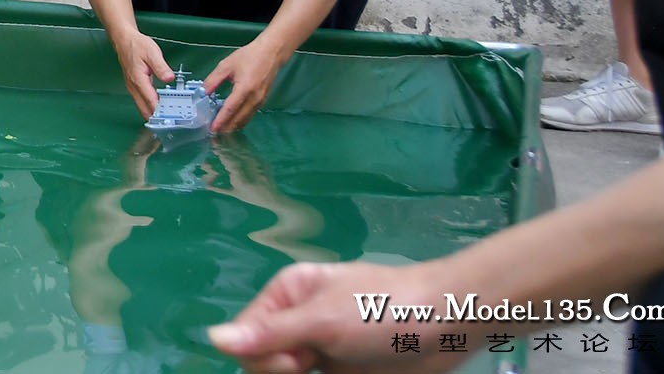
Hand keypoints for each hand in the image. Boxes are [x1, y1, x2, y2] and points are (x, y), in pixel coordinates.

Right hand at [112, 30, 174, 118]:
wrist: (124, 40)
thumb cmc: (136, 45)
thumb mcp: (152, 52)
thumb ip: (161, 67)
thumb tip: (169, 78)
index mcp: (138, 79)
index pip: (151, 101)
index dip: (160, 111)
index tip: (170, 119)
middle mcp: (134, 86)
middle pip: (145, 109)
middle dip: (157, 117)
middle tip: (171, 122)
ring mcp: (132, 87)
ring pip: (142, 107)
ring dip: (153, 113)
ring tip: (167, 118)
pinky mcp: (133, 86)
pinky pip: (141, 102)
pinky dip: (149, 107)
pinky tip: (159, 107)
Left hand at [207, 40, 285, 132]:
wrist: (271, 52)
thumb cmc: (249, 56)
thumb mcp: (226, 65)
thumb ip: (213, 80)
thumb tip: (204, 92)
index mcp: (245, 88)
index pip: (230, 109)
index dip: (221, 120)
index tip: (213, 128)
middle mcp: (254, 98)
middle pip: (239, 118)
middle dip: (227, 127)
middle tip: (214, 133)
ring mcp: (261, 100)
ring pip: (246, 119)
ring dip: (234, 126)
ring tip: (222, 130)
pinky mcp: (263, 100)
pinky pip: (251, 114)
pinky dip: (242, 120)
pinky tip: (234, 121)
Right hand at [207, 260, 462, 372]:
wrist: (453, 325)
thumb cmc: (386, 310)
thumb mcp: (324, 319)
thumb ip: (269, 333)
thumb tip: (210, 338)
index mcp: (287, 297)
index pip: (246, 337)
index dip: (262, 357)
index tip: (296, 361)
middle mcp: (299, 324)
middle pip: (262, 364)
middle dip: (283, 372)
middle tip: (316, 366)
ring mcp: (322, 353)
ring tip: (334, 373)